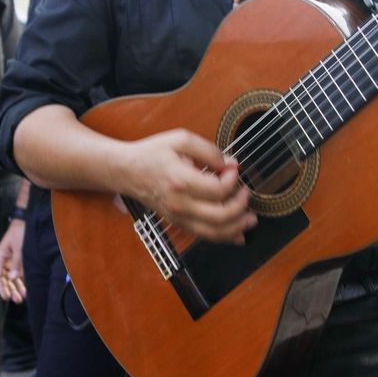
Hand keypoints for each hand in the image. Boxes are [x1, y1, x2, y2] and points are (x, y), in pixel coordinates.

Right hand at [0, 219, 26, 302]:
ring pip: (12, 277)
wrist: (28, 219)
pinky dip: (23, 281)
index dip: (1, 287)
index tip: (6, 297)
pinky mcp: (20, 259)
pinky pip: (20, 273)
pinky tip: (27, 289)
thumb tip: (12, 278)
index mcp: (0, 256)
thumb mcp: (19, 246)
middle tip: (18, 300)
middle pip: (5, 278)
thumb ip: (17, 262)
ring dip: (17, 287)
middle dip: (11, 289)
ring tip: (23, 297)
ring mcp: (12, 260)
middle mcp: (5, 260)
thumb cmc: (20, 231)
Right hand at [118, 129, 254, 244]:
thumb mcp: (180, 139)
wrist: (126, 171)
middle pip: (221, 216)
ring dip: (238, 227)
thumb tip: (229, 164)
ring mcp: (178, 216)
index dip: (233, 180)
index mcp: (180, 180)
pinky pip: (205, 235)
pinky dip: (224, 237)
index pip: (218, 189)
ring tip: (251, 219)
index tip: (234, 169)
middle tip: (246, 192)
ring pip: (214, 232)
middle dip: (241, 206)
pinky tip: (238, 233)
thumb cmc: (152, 153)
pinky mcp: (178, 222)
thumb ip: (208, 150)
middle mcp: (180, 203)